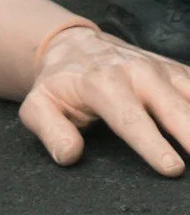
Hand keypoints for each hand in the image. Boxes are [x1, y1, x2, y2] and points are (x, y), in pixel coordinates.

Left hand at [20, 23, 189, 174]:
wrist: (76, 45)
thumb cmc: (60, 84)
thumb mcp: (39, 105)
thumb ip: (49, 129)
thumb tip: (69, 155)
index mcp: (103, 85)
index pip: (131, 118)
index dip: (152, 144)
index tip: (173, 169)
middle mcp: (138, 73)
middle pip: (175, 108)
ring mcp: (162, 70)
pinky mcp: (178, 72)